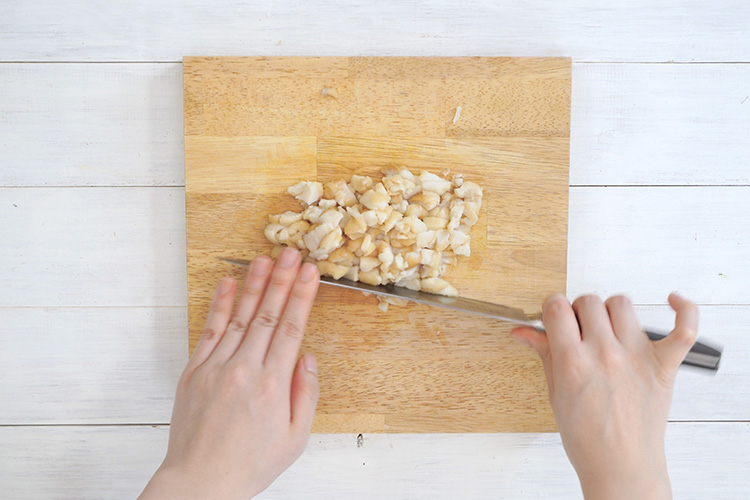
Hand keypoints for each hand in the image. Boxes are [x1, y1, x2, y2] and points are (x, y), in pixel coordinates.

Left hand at [139, 248, 320, 499]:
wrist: (200, 482)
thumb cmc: (250, 463)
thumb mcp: (295, 438)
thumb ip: (306, 395)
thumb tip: (306, 358)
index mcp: (273, 385)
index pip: (291, 328)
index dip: (302, 296)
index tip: (310, 273)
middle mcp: (245, 369)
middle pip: (267, 314)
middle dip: (281, 280)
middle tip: (290, 253)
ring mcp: (217, 367)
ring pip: (240, 317)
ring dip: (253, 285)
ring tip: (264, 259)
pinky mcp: (195, 372)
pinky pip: (210, 331)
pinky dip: (220, 306)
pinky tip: (228, 284)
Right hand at [510, 293, 697, 499]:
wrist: (621, 467)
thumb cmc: (587, 438)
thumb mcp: (555, 393)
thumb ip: (544, 354)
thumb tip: (523, 332)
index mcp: (572, 362)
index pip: (557, 307)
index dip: (552, 308)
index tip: (554, 317)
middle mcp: (604, 354)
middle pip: (588, 301)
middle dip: (579, 311)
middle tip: (580, 331)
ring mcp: (636, 357)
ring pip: (622, 304)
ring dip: (611, 312)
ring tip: (610, 330)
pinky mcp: (664, 365)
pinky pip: (684, 329)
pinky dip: (684, 311)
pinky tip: (674, 302)